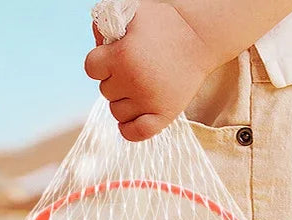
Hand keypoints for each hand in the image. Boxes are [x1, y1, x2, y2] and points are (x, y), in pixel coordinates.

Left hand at [84, 1, 214, 141]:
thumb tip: (96, 43)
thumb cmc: (166, 24)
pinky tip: (133, 116)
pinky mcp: (164, 115)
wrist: (199, 37)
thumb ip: (107, 25)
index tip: (113, 57)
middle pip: (105, 91)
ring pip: (117, 112)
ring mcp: (148, 101)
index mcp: (122, 56)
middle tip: (133, 69)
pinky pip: (135, 133)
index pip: (91, 68)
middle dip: (114, 80)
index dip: (100, 62)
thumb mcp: (134, 14)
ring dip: (123, 102)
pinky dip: (129, 129)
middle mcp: (133, 81)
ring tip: (138, 88)